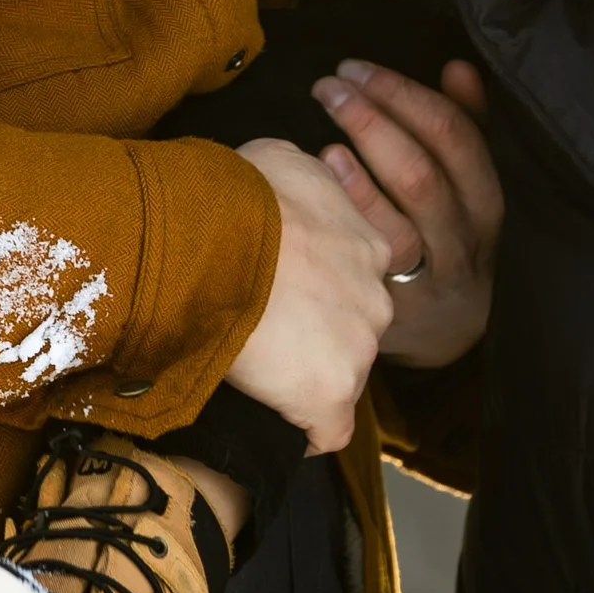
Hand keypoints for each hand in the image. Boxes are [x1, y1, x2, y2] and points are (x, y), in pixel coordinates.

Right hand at [227, 138, 394, 450]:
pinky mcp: (331, 395)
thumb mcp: (280, 161)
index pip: (355, 281)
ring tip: (256, 369)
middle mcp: (376, 299)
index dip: (320, 291)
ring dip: (306, 377)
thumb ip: (303, 182)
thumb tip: (290, 187)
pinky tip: (276, 421)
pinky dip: (304, 432)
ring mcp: (358, 350)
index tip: (286, 293)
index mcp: (369, 246)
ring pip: (341, 376)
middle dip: (318, 333)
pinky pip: (327, 431)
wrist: (217, 241)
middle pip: (353, 330)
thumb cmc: (239, 194)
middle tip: (264, 329)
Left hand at [310, 58, 498, 369]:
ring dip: (358, 164)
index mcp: (486, 202)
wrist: (448, 336)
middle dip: (373, 119)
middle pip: (421, 174)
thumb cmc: (451, 239)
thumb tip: (458, 67)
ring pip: (398, 220)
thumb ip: (466, 127)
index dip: (404, 96)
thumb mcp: (469, 186)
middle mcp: (465, 242)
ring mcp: (429, 281)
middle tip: (329, 85)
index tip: (356, 68)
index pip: (455, 136)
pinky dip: (349, 211)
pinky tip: (320, 173)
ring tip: (324, 123)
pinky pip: (371, 260)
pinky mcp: (395, 311)